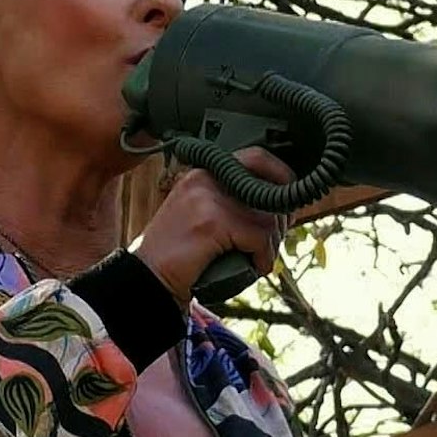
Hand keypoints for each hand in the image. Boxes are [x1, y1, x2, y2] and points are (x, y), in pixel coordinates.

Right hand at [132, 147, 292, 306]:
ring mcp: (207, 198)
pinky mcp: (211, 222)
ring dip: (272, 244)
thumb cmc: (180, 254)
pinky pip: (258, 237)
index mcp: (203, 172)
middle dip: (279, 220)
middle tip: (270, 243)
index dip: (281, 177)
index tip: (287, 204)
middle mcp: (205, 178)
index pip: (257, 157)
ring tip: (258, 258)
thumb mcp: (204, 215)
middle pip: (268, 188)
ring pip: (267, 217)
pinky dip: (263, 257)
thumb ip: (233, 202)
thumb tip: (281, 204)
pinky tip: (255, 266)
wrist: (148, 278)